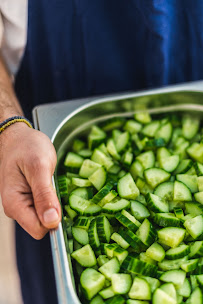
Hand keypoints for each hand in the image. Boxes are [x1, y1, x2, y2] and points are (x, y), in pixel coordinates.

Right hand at [0, 123, 60, 238]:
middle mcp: (16, 208)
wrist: (18, 137)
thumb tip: (51, 221)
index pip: (39, 229)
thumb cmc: (27, 147)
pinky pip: (44, 208)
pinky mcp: (29, 199)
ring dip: (53, 203)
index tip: (59, 199)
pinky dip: (51, 199)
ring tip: (51, 182)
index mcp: (15, 204)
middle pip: (42, 225)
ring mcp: (22, 204)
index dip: (53, 219)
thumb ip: (44, 195)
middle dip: (54, 210)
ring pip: (44, 217)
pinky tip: (50, 184)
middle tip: (54, 185)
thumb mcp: (39, 167)